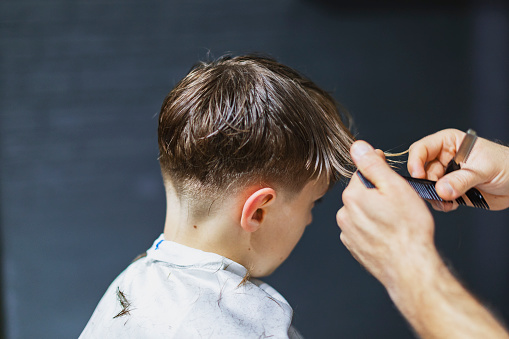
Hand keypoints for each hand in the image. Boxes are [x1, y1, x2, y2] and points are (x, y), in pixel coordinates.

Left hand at [337, 141, 438, 288]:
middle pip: (360, 193)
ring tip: (395, 222)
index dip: (379, 173)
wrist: (410, 267)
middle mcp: (344, 215)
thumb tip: (357, 147)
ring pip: (362, 212)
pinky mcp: (354, 247)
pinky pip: (362, 230)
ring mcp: (348, 233)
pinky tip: (389, 234)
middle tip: (398, 204)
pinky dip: (373, 229)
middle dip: (377, 194)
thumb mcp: (395, 187)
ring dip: (375, 212)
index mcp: (352, 196)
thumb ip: (373, 165)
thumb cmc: (408, 229)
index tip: (392, 179)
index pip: (361, 173)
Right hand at [408, 129, 508, 210]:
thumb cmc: (507, 165)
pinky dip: (442, 203)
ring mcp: (446, 174)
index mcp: (449, 143)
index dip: (416, 161)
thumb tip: (441, 190)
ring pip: (427, 186)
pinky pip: (437, 197)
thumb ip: (461, 180)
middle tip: (437, 194)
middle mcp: (444, 157)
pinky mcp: (450, 189)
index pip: (422, 148)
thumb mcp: (484, 170)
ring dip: (435, 196)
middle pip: (422, 170)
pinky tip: (452, 205)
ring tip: (448, 202)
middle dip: (427, 184)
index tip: (418, 176)